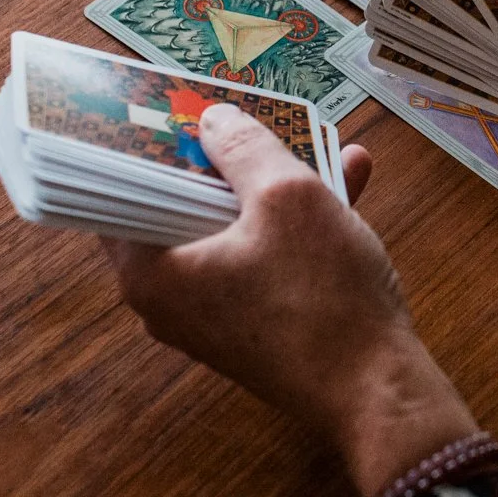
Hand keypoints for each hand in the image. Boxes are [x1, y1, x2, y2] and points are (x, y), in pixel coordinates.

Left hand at [100, 105, 477, 496]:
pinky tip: (347, 180)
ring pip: (228, 229)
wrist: (378, 390)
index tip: (166, 106)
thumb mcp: (287, 196)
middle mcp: (169, 301)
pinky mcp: (255, 327)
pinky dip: (291, 223)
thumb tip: (212, 120)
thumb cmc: (322, 294)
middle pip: (178, 207)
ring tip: (316, 140)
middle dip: (218, 157)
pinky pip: (259, 257)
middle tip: (240, 113)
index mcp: (151, 273)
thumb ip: (242, 147)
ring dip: (268, 185)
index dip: (143, 145)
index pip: (120, 194)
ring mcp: (213, 317)